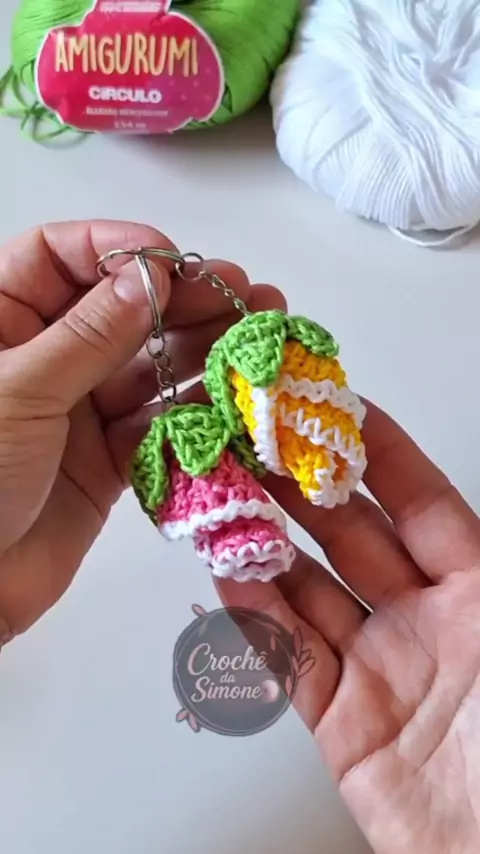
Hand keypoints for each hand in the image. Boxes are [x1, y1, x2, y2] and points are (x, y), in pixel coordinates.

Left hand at [0, 220, 283, 639]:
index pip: (56, 257)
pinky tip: (234, 400)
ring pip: (146, 368)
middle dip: (180, 299)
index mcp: (0, 323)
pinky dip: (194, 415)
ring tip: (257, 337)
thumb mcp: (21, 391)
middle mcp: (42, 359)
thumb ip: (90, 335)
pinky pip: (156, 428)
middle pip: (116, 309)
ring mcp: (76, 411)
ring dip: (200, 351)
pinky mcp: (105, 462)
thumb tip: (151, 275)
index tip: (173, 262)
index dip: (115, 248)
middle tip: (245, 296)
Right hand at [218, 402, 479, 852]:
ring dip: (267, 543)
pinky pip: (292, 659)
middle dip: (304, 488)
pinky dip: (257, 617)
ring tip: (226, 496)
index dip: (380, 453)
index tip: (338, 408)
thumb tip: (434, 499)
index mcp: (479, 589)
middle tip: (259, 444)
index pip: (422, 501)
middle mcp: (425, 619)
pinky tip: (229, 573)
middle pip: (352, 536)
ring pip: (310, 590)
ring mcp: (380, 668)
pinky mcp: (343, 723)